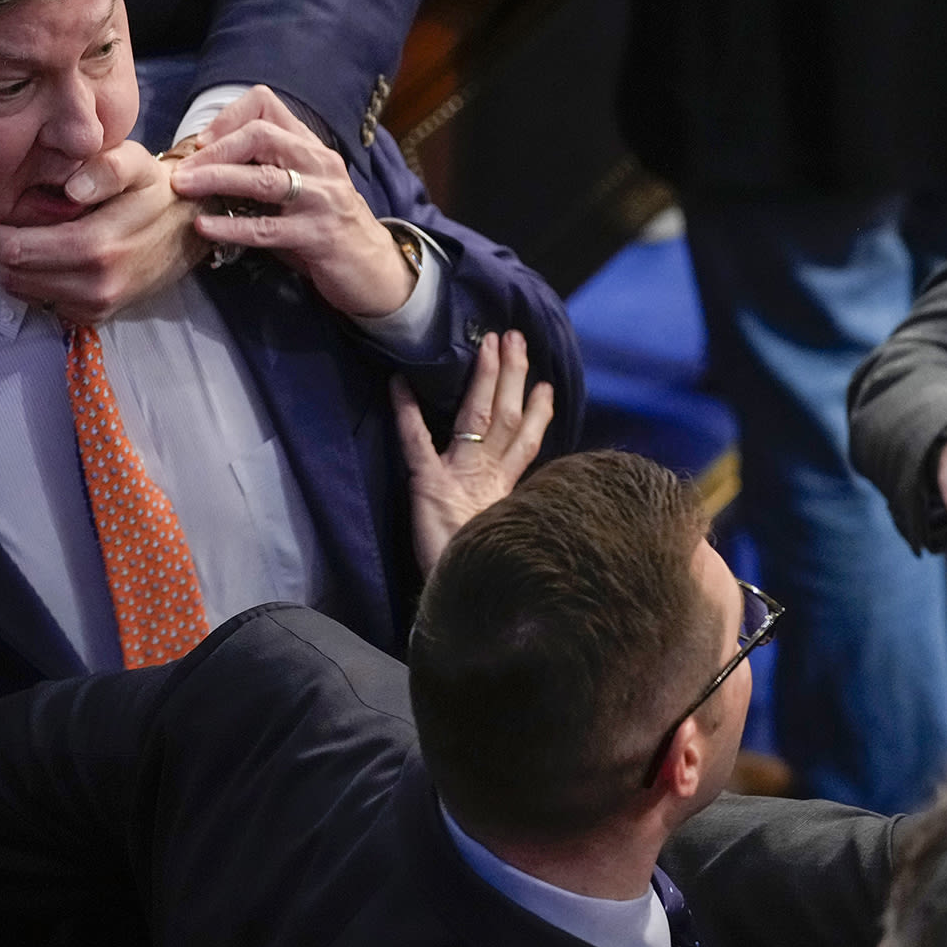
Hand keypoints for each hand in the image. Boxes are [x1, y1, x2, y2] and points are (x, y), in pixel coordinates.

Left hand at [0, 141, 205, 323]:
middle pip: (12, 275)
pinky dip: (28, 280)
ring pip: (23, 292)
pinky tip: (30, 255)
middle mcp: (94, 284)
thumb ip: (105, 168)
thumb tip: (73, 188)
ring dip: (2, 267)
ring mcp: (96, 305)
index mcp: (97, 246)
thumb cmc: (155, 189)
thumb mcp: (137, 163)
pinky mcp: (98, 315)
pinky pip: (44, 302)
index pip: (17, 251)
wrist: (191, 228)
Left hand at [168, 85, 411, 316]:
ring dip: (217, 179)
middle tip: (183, 170)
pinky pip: (267, 228)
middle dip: (216, 149)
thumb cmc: (325, 227)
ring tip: (184, 187)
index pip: (266, 103)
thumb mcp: (300, 187)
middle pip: (261, 135)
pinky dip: (231, 226)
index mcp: (309, 146)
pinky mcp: (318, 236)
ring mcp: (321, 199)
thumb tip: (204, 163)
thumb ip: (264, 169)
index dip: (227, 117)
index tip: (201, 143)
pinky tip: (205, 227)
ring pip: (263, 179)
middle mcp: (318, 164)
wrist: (374, 268)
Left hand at [394, 330, 555, 572]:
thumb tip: (545, 499)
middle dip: (512, 376)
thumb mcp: (502, 540)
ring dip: (486, 378)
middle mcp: (485, 478)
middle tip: (516, 338)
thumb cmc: (475, 577)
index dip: (537, 412)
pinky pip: (415, 441)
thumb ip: (513, 513)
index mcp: (506, 492)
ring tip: (494, 344)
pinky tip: (399, 383)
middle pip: (506, 417)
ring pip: (479, 417)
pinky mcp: (427, 487)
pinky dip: (407, 411)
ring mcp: (458, 478)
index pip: (526, 442)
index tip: (548, 384)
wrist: (459, 608)